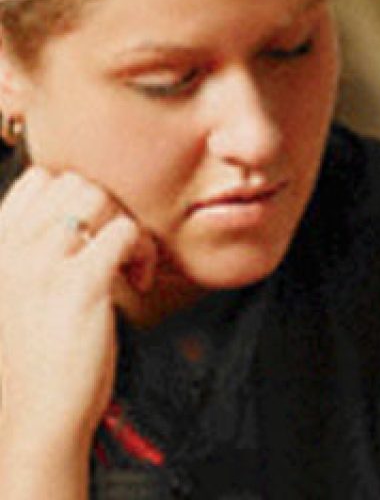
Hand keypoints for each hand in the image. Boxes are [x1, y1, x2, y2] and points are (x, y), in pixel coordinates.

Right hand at [0, 167, 155, 449]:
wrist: (28, 422)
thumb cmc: (28, 363)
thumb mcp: (16, 293)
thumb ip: (35, 254)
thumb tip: (80, 224)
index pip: (39, 180)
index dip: (76, 198)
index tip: (92, 231)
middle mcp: (11, 247)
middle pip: (75, 182)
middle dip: (106, 207)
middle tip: (115, 246)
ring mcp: (43, 262)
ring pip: (101, 196)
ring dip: (125, 223)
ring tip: (128, 263)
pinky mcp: (80, 283)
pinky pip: (126, 231)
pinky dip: (143, 250)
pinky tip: (138, 280)